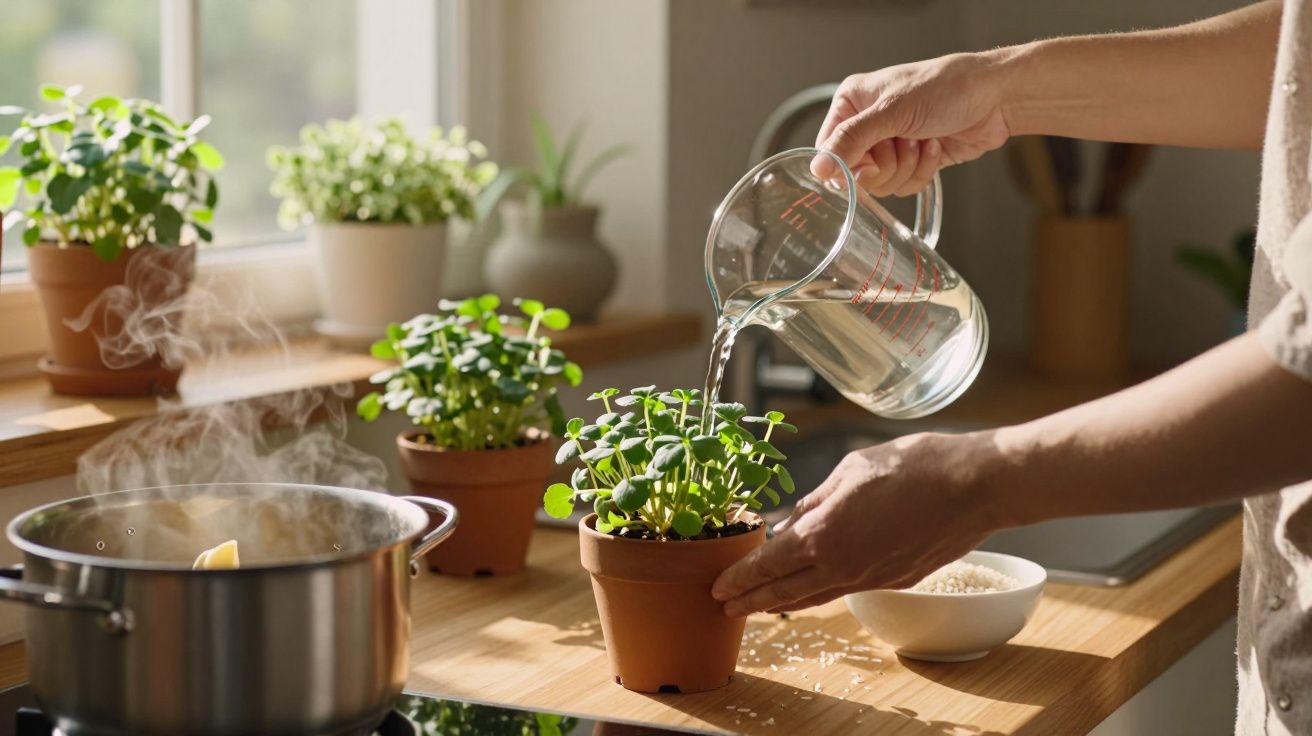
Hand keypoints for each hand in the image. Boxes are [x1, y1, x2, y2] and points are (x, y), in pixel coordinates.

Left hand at [711, 432, 1006, 616]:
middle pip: (785, 593)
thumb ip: (816, 500)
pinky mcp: (895, 579)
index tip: (718, 587)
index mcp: (823, 535)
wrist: (974, 487)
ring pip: (816, 596)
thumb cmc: (913, 465)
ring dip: (784, 603)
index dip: (740, 578)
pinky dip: (821, 592)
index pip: (768, 565)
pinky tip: (813, 587)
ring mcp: (870, 578)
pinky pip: (846, 590)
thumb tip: (792, 520)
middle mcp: (842, 565)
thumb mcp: (850, 469)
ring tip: (761, 606)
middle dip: (752, 602)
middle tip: (725, 608)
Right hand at [813, 52, 1013, 195]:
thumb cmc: (947, 88)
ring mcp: (890, 144)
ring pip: (880, 183)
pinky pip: (902, 186)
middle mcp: (867, 124)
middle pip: (855, 172)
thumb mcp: (893, 111)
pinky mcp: (911, 162)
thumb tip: (818, 167)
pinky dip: (921, 171)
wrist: (995, 98)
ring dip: (907, 166)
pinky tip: (934, 146)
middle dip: (886, 163)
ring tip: (923, 139)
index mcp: (852, 103)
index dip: (848, 165)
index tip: (869, 164)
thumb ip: (851, 139)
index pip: (828, 150)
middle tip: (904, 140)